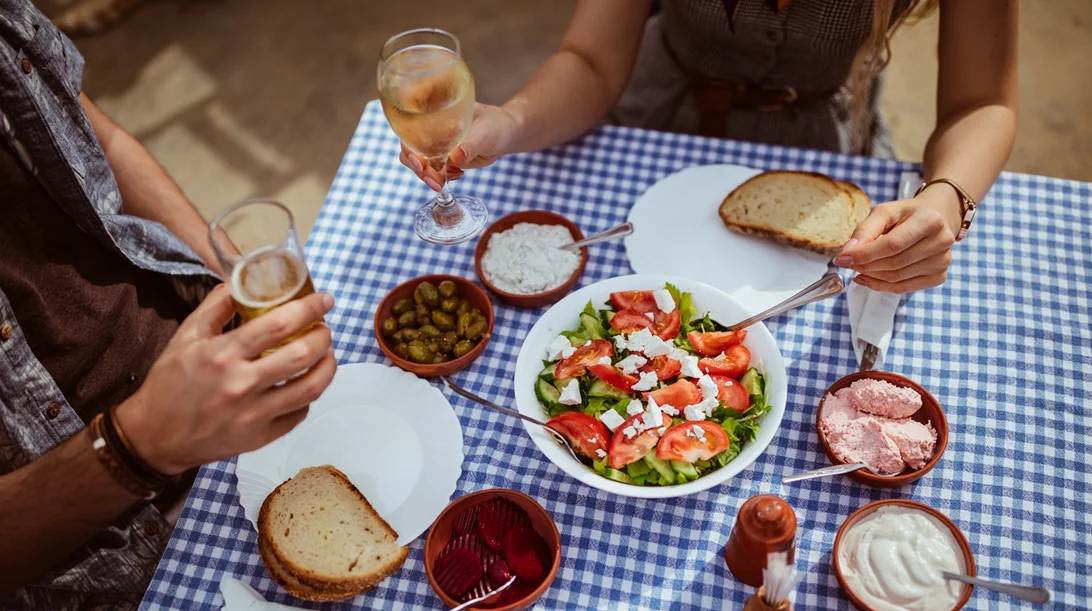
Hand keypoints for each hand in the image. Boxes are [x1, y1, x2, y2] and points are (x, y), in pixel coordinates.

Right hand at [115, 284, 336, 474]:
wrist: (153, 437)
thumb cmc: (169, 384)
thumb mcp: (185, 337)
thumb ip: (214, 308)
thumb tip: (239, 283)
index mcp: (222, 355)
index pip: (278, 324)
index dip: (309, 308)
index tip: (325, 300)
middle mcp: (241, 384)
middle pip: (302, 355)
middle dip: (324, 336)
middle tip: (325, 329)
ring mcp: (253, 415)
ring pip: (310, 389)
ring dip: (327, 367)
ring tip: (327, 355)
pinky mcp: (259, 438)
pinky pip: (298, 414)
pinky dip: (309, 397)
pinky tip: (306, 384)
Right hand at [398, 103, 518, 189]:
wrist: (504, 134)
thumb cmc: (494, 125)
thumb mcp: (485, 132)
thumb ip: (470, 145)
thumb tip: (456, 158)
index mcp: (434, 118)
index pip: (410, 133)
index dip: (409, 149)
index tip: (419, 163)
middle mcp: (431, 132)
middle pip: (409, 153)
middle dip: (419, 170)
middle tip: (436, 182)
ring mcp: (436, 148)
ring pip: (420, 166)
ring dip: (429, 178)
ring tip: (444, 184)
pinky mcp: (444, 161)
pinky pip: (434, 173)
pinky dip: (441, 179)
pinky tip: (458, 175)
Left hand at [834, 186, 961, 293]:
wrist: (937, 218)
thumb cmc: (907, 214)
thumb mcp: (885, 212)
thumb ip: (865, 229)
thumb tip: (848, 251)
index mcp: (929, 220)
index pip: (892, 245)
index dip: (864, 254)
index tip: (841, 258)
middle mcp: (942, 241)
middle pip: (894, 264)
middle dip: (865, 265)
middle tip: (847, 262)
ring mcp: (943, 261)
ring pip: (897, 279)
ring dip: (871, 276)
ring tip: (858, 267)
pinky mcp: (940, 276)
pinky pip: (905, 288)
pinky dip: (881, 286)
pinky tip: (868, 278)